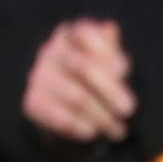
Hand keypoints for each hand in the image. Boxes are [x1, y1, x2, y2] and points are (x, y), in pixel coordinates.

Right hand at [23, 19, 136, 141]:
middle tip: (130, 109)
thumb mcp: (107, 62)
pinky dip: (82, 127)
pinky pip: (61, 117)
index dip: (106, 50)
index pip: (85, 32)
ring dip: (102, 117)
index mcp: (69, 34)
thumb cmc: (93, 81)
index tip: (123, 70)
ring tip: (119, 130)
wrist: (64, 112)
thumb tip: (109, 28)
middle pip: (83, 66)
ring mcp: (38, 76)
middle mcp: (49, 51)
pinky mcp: (32, 102)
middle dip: (111, 90)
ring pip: (77, 97)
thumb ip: (110, 48)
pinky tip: (94, 133)